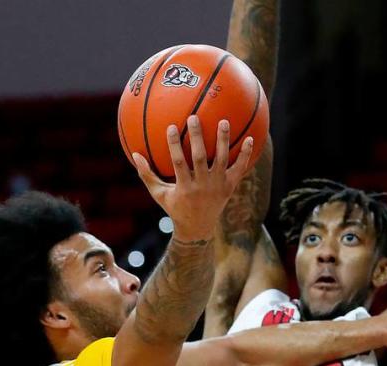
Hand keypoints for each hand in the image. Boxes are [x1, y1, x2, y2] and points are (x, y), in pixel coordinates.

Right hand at [132, 116, 254, 241]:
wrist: (198, 228)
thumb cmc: (175, 207)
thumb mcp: (159, 194)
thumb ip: (147, 175)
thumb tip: (134, 154)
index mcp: (185, 188)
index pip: (179, 163)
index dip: (175, 145)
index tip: (171, 127)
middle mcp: (203, 186)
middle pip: (201, 158)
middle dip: (198, 138)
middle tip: (195, 117)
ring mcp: (218, 186)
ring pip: (222, 160)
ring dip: (223, 140)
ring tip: (223, 121)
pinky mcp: (230, 187)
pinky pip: (240, 168)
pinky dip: (246, 155)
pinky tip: (252, 139)